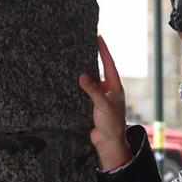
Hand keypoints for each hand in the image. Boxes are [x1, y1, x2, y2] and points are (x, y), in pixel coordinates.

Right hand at [77, 35, 133, 170]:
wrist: (108, 144)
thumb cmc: (112, 124)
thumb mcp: (103, 105)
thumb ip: (93, 90)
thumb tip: (82, 76)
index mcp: (114, 87)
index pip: (108, 64)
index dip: (103, 50)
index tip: (98, 37)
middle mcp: (107, 90)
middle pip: (98, 69)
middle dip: (92, 57)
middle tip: (84, 42)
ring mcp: (98, 98)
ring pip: (90, 81)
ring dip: (82, 71)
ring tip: (73, 57)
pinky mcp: (90, 106)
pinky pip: (82, 92)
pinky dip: (76, 86)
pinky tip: (67, 80)